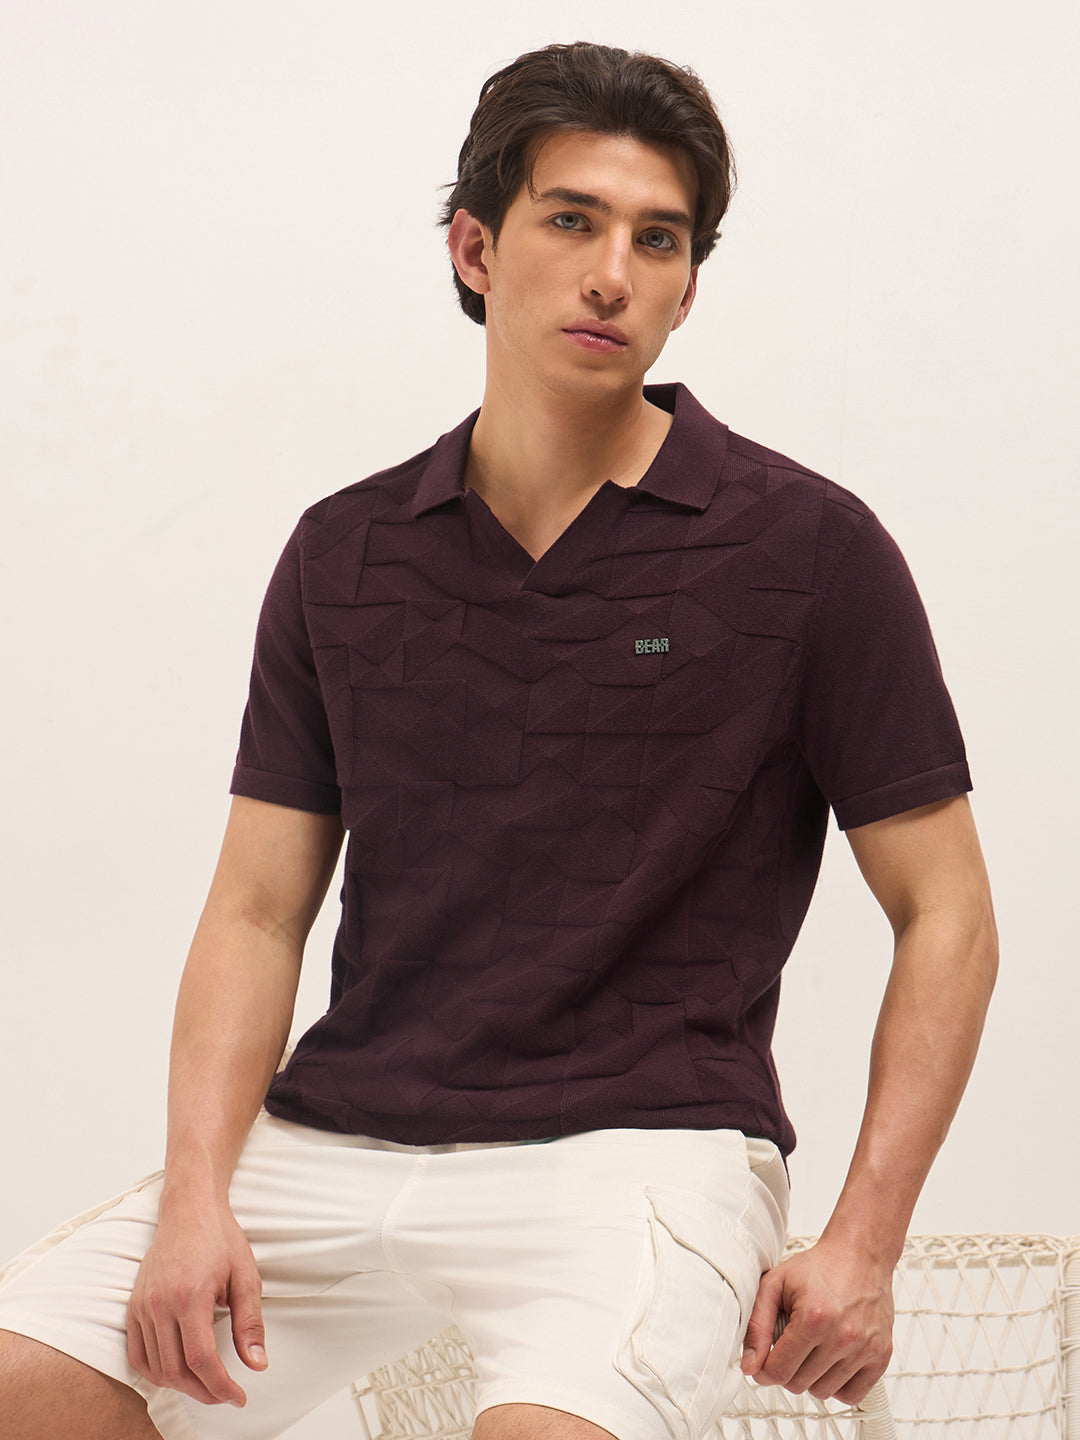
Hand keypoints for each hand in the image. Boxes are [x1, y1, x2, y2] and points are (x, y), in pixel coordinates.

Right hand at [127, 1197, 266, 1406]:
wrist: (190, 1209)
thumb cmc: (220, 1238)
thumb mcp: (246, 1277)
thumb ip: (250, 1323)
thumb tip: (257, 1364)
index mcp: (190, 1296)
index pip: (201, 1359)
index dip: (220, 1386)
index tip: (238, 1396)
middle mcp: (160, 1304)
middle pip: (176, 1370)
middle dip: (203, 1391)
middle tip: (226, 1393)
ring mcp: (142, 1306)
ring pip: (155, 1367)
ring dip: (181, 1385)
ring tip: (206, 1384)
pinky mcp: (133, 1305)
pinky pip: (136, 1354)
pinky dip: (154, 1371)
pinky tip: (175, 1372)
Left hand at [740, 1238, 893, 1403]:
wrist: (859, 1255)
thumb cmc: (818, 1268)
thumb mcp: (775, 1283)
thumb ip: (757, 1324)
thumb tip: (750, 1364)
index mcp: (814, 1317)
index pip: (779, 1370)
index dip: (763, 1369)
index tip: (763, 1361)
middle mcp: (843, 1336)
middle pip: (799, 1384)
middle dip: (786, 1369)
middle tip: (789, 1345)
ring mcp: (865, 1348)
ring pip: (823, 1392)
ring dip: (810, 1377)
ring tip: (811, 1348)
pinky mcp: (882, 1356)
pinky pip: (852, 1395)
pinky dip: (837, 1384)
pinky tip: (830, 1361)